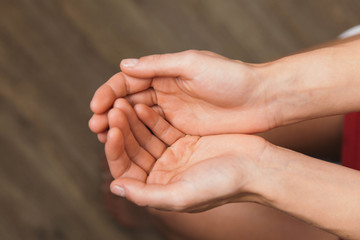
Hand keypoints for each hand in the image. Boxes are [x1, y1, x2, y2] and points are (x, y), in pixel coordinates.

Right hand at [89, 50, 275, 135]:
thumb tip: (124, 65)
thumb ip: (159, 65)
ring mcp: (173, 112)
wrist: (260, 100)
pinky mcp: (182, 129)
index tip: (97, 107)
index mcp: (165, 73)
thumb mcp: (193, 65)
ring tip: (104, 137)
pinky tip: (128, 147)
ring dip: (121, 127)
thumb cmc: (230, 78)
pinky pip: (154, 133)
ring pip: (138, 120)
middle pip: (129, 101)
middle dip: (110, 112)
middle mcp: (165, 92)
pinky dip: (139, 138)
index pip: (129, 82)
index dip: (110, 93)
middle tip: (96, 127)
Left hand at [104, 99, 266, 211]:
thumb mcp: (183, 195)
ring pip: (145, 136)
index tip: (110, 133)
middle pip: (134, 150)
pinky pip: (161, 127)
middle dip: (122, 130)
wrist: (255, 166)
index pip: (127, 170)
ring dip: (133, 121)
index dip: (115, 151)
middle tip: (114, 110)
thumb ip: (146, 195)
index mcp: (158, 189)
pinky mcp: (184, 140)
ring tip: (122, 104)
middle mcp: (162, 173)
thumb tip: (116, 187)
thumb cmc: (223, 184)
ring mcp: (173, 155)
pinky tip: (142, 105)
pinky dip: (151, 117)